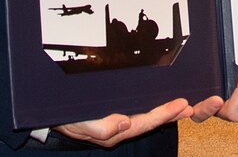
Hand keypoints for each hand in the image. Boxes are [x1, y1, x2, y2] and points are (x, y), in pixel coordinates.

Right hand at [55, 98, 191, 147]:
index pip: (144, 122)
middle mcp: (117, 129)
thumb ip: (100, 126)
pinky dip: (150, 109)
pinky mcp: (113, 114)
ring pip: (145, 118)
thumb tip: (124, 122)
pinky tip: (159, 106)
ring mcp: (116, 123)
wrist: (49, 114)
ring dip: (164, 113)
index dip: (163, 114)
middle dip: (169, 114)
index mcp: (112, 132)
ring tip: (182, 106)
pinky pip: (136, 113)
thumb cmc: (63, 117)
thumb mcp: (78, 122)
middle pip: (149, 122)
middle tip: (189, 105)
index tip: (180, 105)